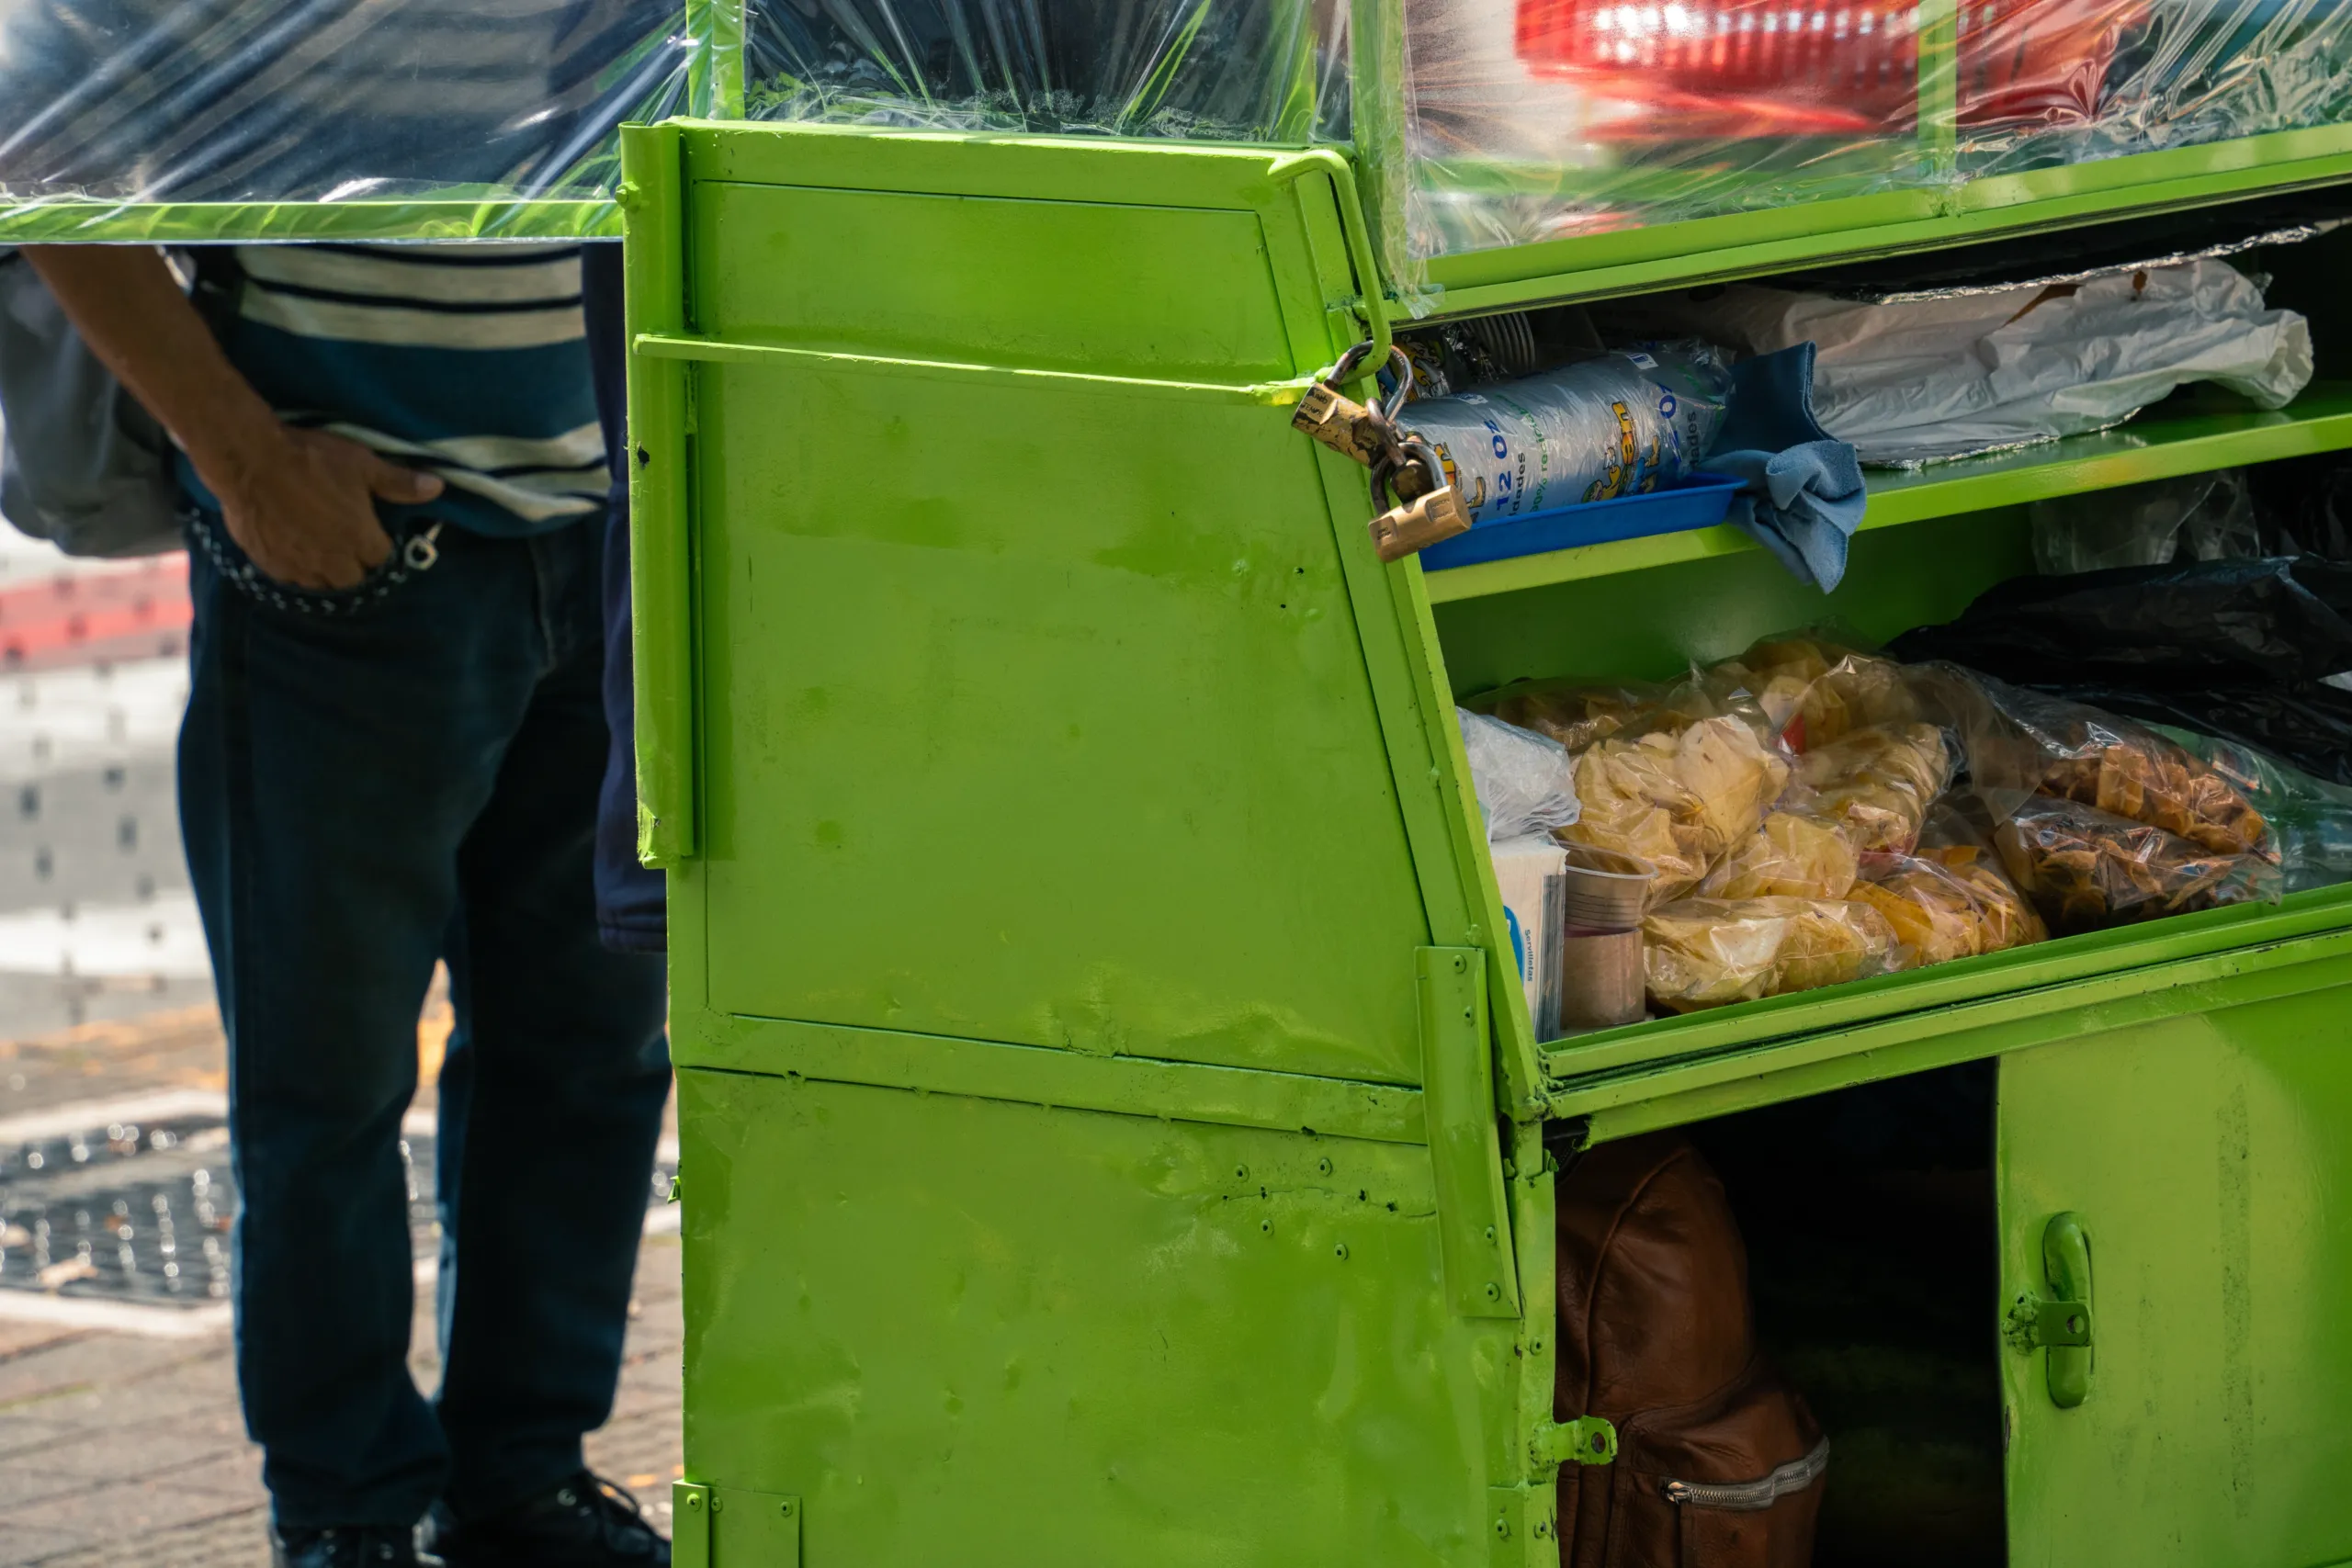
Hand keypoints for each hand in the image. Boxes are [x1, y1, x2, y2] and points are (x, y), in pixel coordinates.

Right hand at [210, 426, 444, 590]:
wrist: (249, 460)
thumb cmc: (312, 459)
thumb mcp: (362, 465)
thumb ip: (399, 483)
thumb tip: (438, 488)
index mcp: (360, 539)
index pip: (382, 561)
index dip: (381, 551)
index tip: (377, 540)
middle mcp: (333, 561)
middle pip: (354, 581)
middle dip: (357, 570)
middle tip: (351, 549)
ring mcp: (299, 566)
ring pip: (322, 586)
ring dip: (327, 576)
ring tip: (325, 557)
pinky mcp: (269, 564)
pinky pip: (290, 580)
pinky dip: (297, 573)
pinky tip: (295, 556)